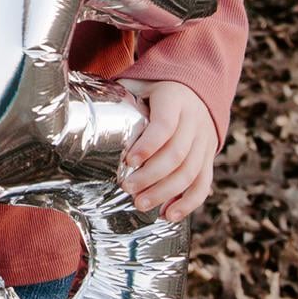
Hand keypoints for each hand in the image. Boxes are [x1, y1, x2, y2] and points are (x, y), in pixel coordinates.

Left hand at [117, 80, 217, 221]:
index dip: (148, 146)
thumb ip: (121, 97)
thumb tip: (88, 112)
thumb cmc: (156, 89)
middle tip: (128, 188)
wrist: (197, 87)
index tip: (128, 161)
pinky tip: (169, 215)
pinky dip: (188, 203)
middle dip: (151, 176)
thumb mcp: (140, 83)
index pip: (165, 125)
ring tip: (141, 204)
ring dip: (165, 193)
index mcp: (175, 99)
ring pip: (190, 172)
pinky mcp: (209, 157)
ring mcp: (205, 140)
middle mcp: (195, 121)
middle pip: (177, 154)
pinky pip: (203, 183)